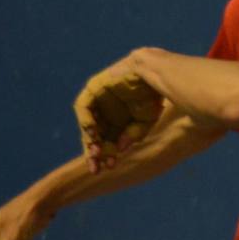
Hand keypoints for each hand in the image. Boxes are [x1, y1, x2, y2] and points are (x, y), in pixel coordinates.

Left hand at [74, 54, 163, 172]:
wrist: (154, 72)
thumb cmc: (153, 95)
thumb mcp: (146, 121)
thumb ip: (134, 135)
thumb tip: (120, 149)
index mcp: (117, 121)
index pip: (106, 141)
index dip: (107, 155)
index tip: (109, 167)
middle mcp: (105, 112)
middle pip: (95, 137)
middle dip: (96, 153)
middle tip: (97, 168)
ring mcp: (98, 100)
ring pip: (88, 124)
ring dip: (90, 140)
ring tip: (96, 152)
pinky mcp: (94, 88)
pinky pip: (83, 106)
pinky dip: (86, 120)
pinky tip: (94, 133)